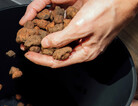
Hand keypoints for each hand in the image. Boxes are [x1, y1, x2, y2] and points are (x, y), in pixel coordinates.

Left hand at [19, 0, 137, 67]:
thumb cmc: (110, 10)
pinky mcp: (84, 26)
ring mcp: (84, 37)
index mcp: (85, 53)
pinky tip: (47, 27)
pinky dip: (55, 30)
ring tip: (33, 37)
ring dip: (46, 39)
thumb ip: (62, 38)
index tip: (28, 55)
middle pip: (57, 54)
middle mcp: (83, 47)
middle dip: (41, 50)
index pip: (57, 62)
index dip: (40, 59)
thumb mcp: (81, 26)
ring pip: (60, 42)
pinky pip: (65, 31)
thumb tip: (46, 45)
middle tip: (27, 46)